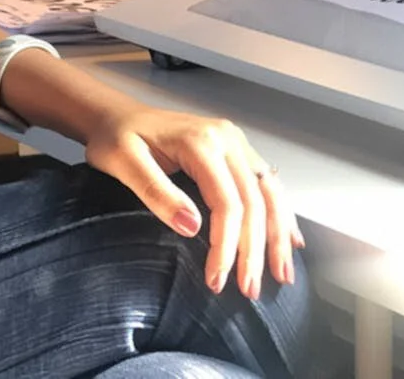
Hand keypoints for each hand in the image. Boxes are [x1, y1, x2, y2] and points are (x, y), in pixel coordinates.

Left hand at [83, 106, 305, 300]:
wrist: (114, 114)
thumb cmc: (115, 137)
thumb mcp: (123, 162)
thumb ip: (157, 192)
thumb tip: (191, 226)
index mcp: (201, 141)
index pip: (227, 202)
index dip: (227, 245)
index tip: (217, 279)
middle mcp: (226, 138)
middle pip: (255, 201)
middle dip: (255, 250)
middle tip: (249, 288)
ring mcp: (234, 142)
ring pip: (269, 194)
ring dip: (278, 236)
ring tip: (281, 274)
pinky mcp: (235, 149)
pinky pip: (266, 184)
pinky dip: (280, 213)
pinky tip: (289, 239)